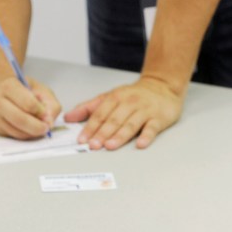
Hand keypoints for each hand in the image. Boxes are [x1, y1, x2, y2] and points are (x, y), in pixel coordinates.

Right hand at [0, 76, 60, 138]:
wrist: (0, 90)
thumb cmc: (23, 89)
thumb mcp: (40, 89)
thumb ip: (50, 104)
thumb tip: (49, 123)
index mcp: (8, 87)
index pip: (28, 103)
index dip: (41, 112)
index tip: (47, 114)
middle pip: (20, 119)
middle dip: (37, 127)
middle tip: (46, 128)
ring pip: (17, 131)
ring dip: (32, 133)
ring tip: (39, 126)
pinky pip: (14, 136)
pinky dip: (26, 135)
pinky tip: (29, 128)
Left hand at [63, 76, 183, 149]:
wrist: (162, 86)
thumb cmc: (133, 95)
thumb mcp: (110, 97)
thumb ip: (89, 107)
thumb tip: (69, 117)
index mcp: (116, 98)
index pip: (100, 114)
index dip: (90, 127)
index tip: (82, 139)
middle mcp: (130, 103)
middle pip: (114, 120)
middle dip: (102, 133)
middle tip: (93, 145)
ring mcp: (145, 110)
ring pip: (131, 124)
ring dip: (120, 136)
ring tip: (110, 146)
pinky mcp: (159, 118)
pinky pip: (152, 128)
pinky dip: (146, 136)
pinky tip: (140, 144)